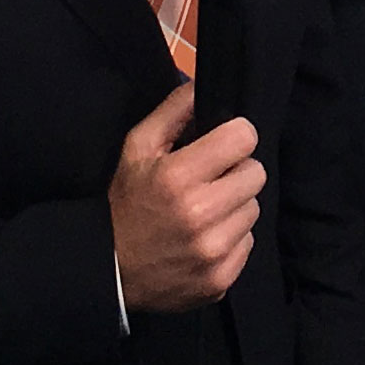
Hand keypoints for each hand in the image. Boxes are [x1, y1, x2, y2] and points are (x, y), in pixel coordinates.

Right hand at [108, 86, 262, 313]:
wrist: (108, 272)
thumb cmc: (125, 203)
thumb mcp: (136, 150)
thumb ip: (173, 112)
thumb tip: (204, 86)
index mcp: (178, 177)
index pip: (244, 137)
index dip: (233, 138)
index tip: (220, 146)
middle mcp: (201, 215)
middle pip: (256, 174)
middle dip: (235, 173)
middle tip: (209, 182)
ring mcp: (213, 251)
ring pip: (254, 209)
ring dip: (234, 207)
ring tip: (204, 212)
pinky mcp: (222, 278)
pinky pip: (248, 243)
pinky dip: (231, 239)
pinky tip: (203, 239)